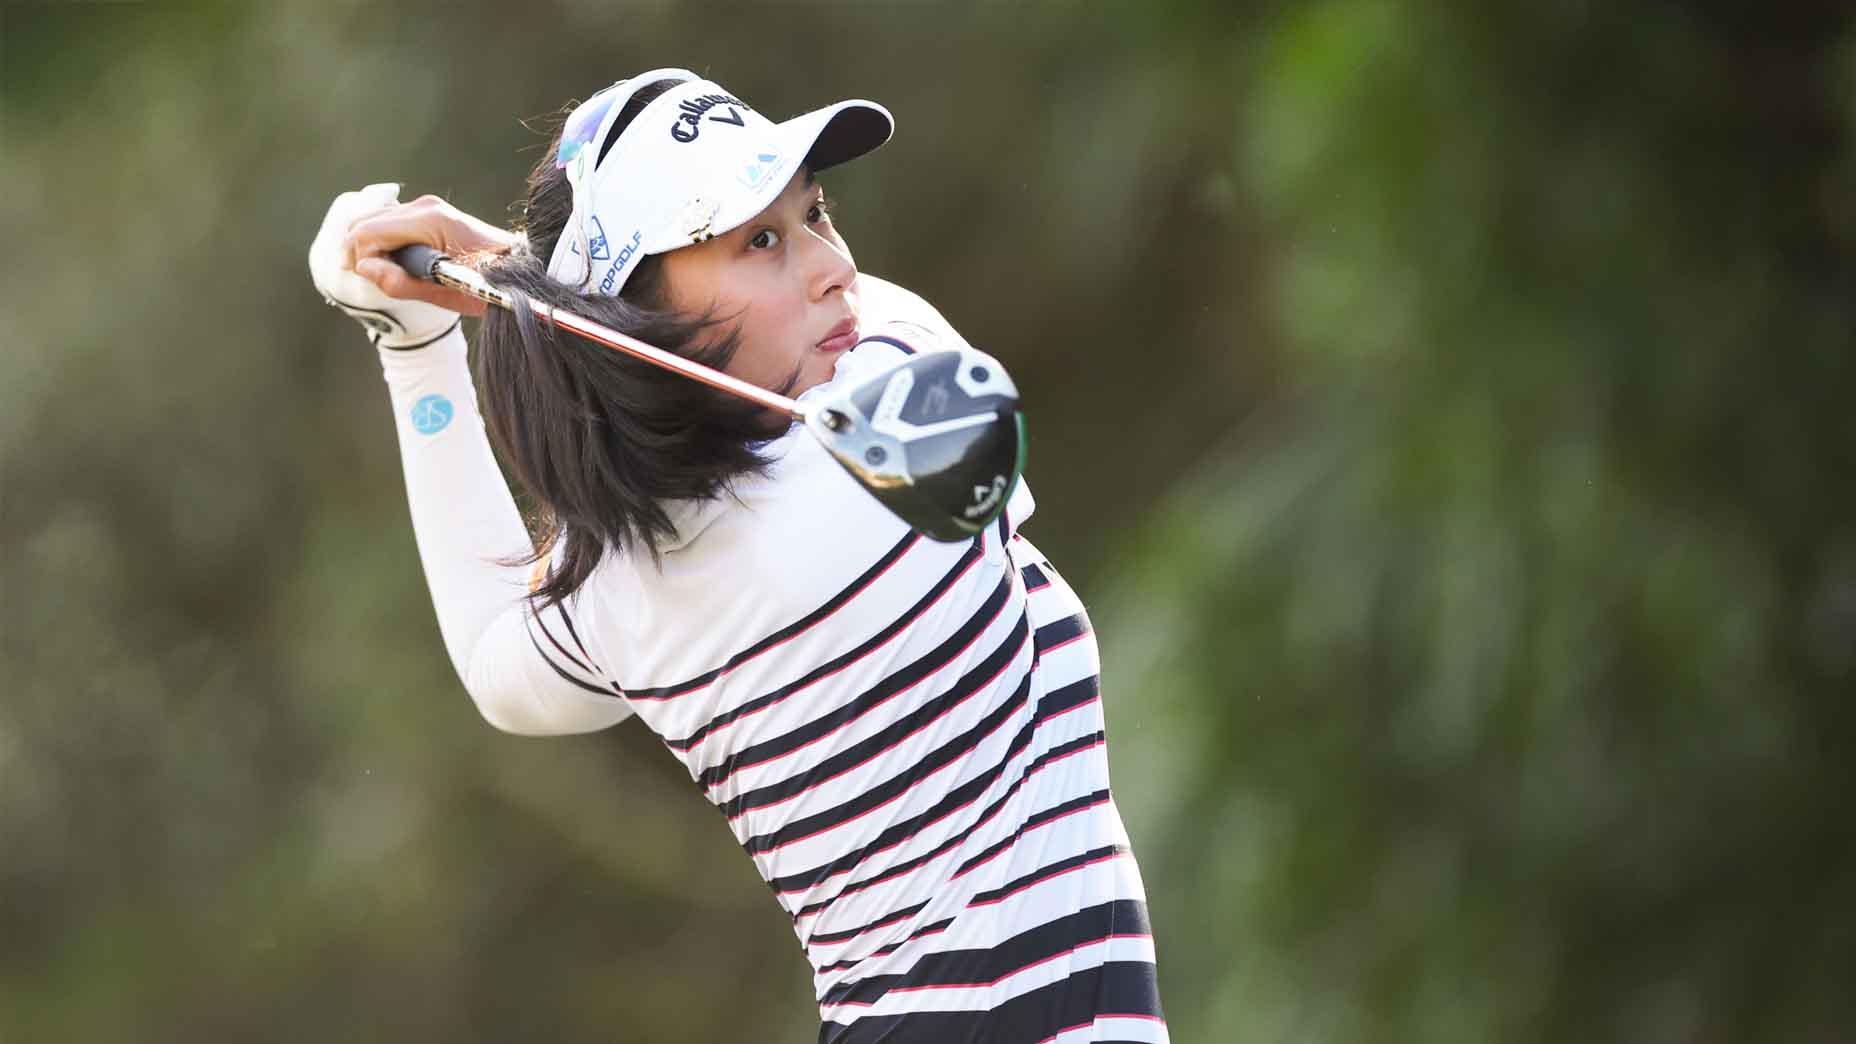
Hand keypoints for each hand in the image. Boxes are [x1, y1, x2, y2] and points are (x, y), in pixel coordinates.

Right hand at [342, 189, 517, 317]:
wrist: (520, 271)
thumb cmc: (489, 285)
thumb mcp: (444, 293)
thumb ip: (399, 281)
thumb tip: (364, 268)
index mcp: (428, 220)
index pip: (366, 232)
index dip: (361, 259)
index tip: (378, 281)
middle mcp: (424, 206)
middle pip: (364, 222)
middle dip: (363, 253)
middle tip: (382, 279)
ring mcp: (427, 206)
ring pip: (374, 221)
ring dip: (374, 248)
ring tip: (396, 273)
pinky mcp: (429, 213)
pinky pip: (390, 223)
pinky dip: (385, 242)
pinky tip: (403, 262)